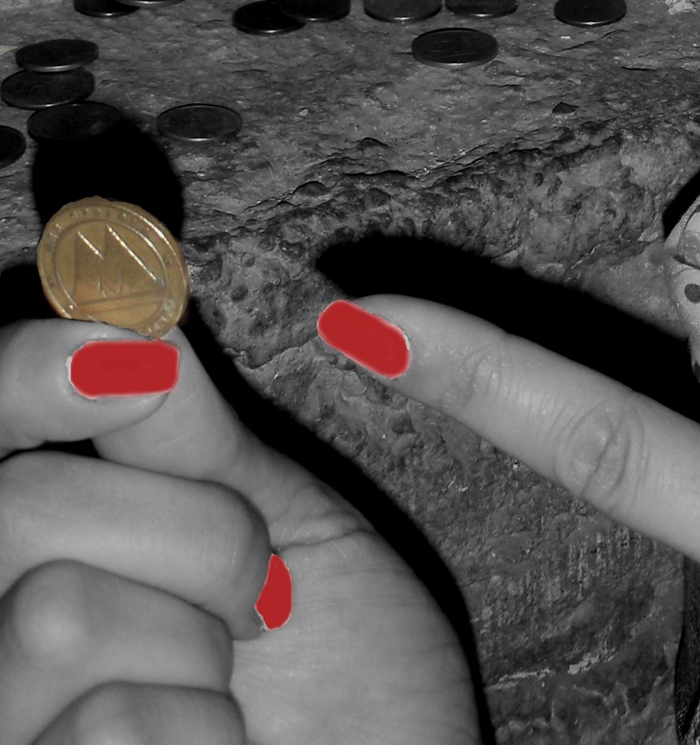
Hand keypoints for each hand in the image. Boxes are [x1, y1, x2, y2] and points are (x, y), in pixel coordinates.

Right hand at [0, 317, 479, 744]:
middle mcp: (0, 634)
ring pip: (56, 615)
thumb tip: (130, 311)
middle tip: (258, 596)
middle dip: (187, 531)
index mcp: (50, 549)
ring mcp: (8, 730)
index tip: (128, 356)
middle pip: (25, 508)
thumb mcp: (284, 525)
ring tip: (234, 696)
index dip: (23, 376)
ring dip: (194, 646)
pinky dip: (202, 741)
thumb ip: (191, 436)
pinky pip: (107, 731)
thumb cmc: (351, 680)